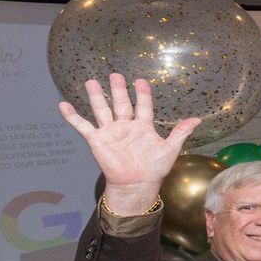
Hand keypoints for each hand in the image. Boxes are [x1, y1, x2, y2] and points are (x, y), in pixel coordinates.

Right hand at [58, 76, 200, 211]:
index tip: (140, 81)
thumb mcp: (170, 149)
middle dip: (118, 90)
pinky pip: (83, 126)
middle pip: (121, 104)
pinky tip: (63, 105)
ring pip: (102, 110)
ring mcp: (110, 132)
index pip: (143, 106)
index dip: (142, 94)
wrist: (137, 185)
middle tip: (115, 75)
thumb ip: (180, 132)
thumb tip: (197, 119)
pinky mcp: (97, 140)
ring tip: (90, 82)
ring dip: (96, 97)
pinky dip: (72, 116)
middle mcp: (125, 126)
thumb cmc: (154, 168)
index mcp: (143, 127)